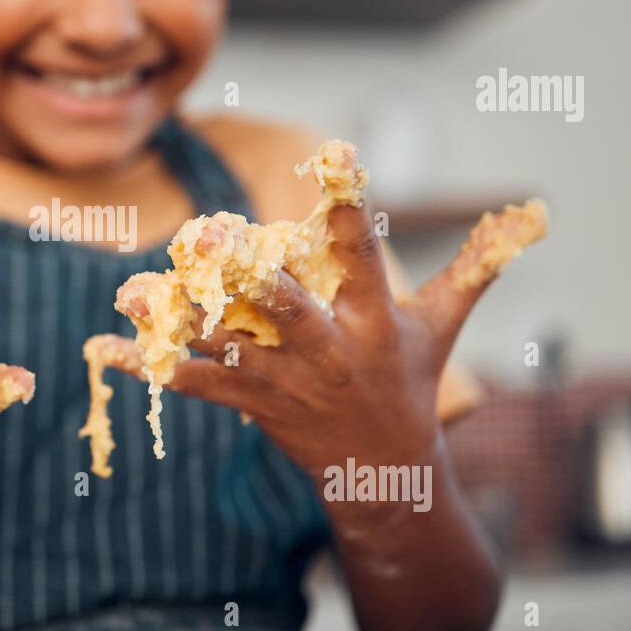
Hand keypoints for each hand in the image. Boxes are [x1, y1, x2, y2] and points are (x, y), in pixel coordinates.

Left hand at [106, 200, 495, 477]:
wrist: (383, 473)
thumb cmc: (407, 383)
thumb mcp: (440, 324)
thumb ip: (474, 266)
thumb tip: (525, 213)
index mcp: (373, 322)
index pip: (365, 257)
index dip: (352, 207)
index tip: (338, 156)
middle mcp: (327, 351)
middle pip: (285, 309)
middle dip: (246, 277)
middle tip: (206, 236)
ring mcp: (284, 381)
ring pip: (225, 345)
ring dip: (174, 319)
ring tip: (129, 291)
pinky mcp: (252, 403)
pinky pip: (195, 383)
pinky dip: (150, 367)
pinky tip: (105, 349)